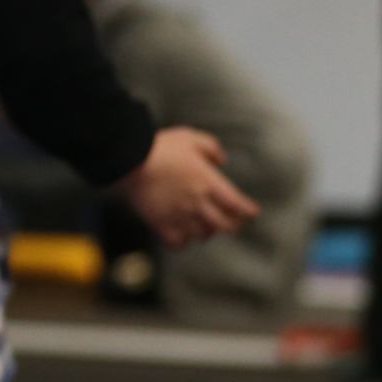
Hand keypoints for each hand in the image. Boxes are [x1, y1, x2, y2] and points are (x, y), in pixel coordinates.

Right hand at [116, 127, 258, 249]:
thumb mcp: (191, 138)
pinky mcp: (161, 224)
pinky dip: (183, 241)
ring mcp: (180, 216)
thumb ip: (211, 149)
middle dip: (232, 224)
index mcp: (209, 184)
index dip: (248, 211)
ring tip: (205, 225)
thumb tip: (221, 161)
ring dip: (208, 231)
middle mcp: (198, 204)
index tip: (252, 212)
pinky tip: (182, 235)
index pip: (238, 206)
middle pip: (225, 226)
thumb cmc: (161, 147)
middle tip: (232, 221)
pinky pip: (178, 243)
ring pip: (203, 236)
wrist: (129, 159)